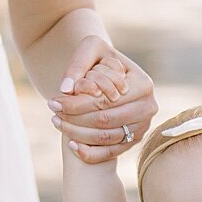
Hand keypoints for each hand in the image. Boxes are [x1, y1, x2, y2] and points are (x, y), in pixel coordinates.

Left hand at [49, 35, 155, 163]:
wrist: (112, 74)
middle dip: (74, 119)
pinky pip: (111, 153)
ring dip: (78, 134)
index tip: (53, 102)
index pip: (104, 100)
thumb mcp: (91, 48)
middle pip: (104, 120)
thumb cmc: (101, 60)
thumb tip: (67, 89)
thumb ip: (78, 63)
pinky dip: (90, 153)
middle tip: (53, 113)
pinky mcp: (135, 141)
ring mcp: (143, 127)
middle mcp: (148, 107)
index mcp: (143, 84)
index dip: (76, 103)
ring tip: (57, 123)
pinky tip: (71, 144)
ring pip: (106, 138)